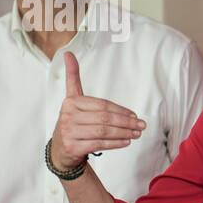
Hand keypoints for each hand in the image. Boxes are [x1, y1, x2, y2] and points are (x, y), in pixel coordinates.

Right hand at [49, 51, 145, 172]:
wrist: (61, 149)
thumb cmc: (73, 122)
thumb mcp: (72, 99)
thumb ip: (73, 77)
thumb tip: (68, 53)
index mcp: (70, 102)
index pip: (102, 105)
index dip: (121, 110)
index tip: (135, 115)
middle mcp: (68, 116)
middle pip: (104, 118)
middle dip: (127, 122)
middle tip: (141, 125)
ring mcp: (69, 132)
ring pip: (103, 132)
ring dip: (124, 133)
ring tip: (137, 133)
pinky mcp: (73, 147)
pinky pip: (99, 144)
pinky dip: (115, 143)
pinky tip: (126, 141)